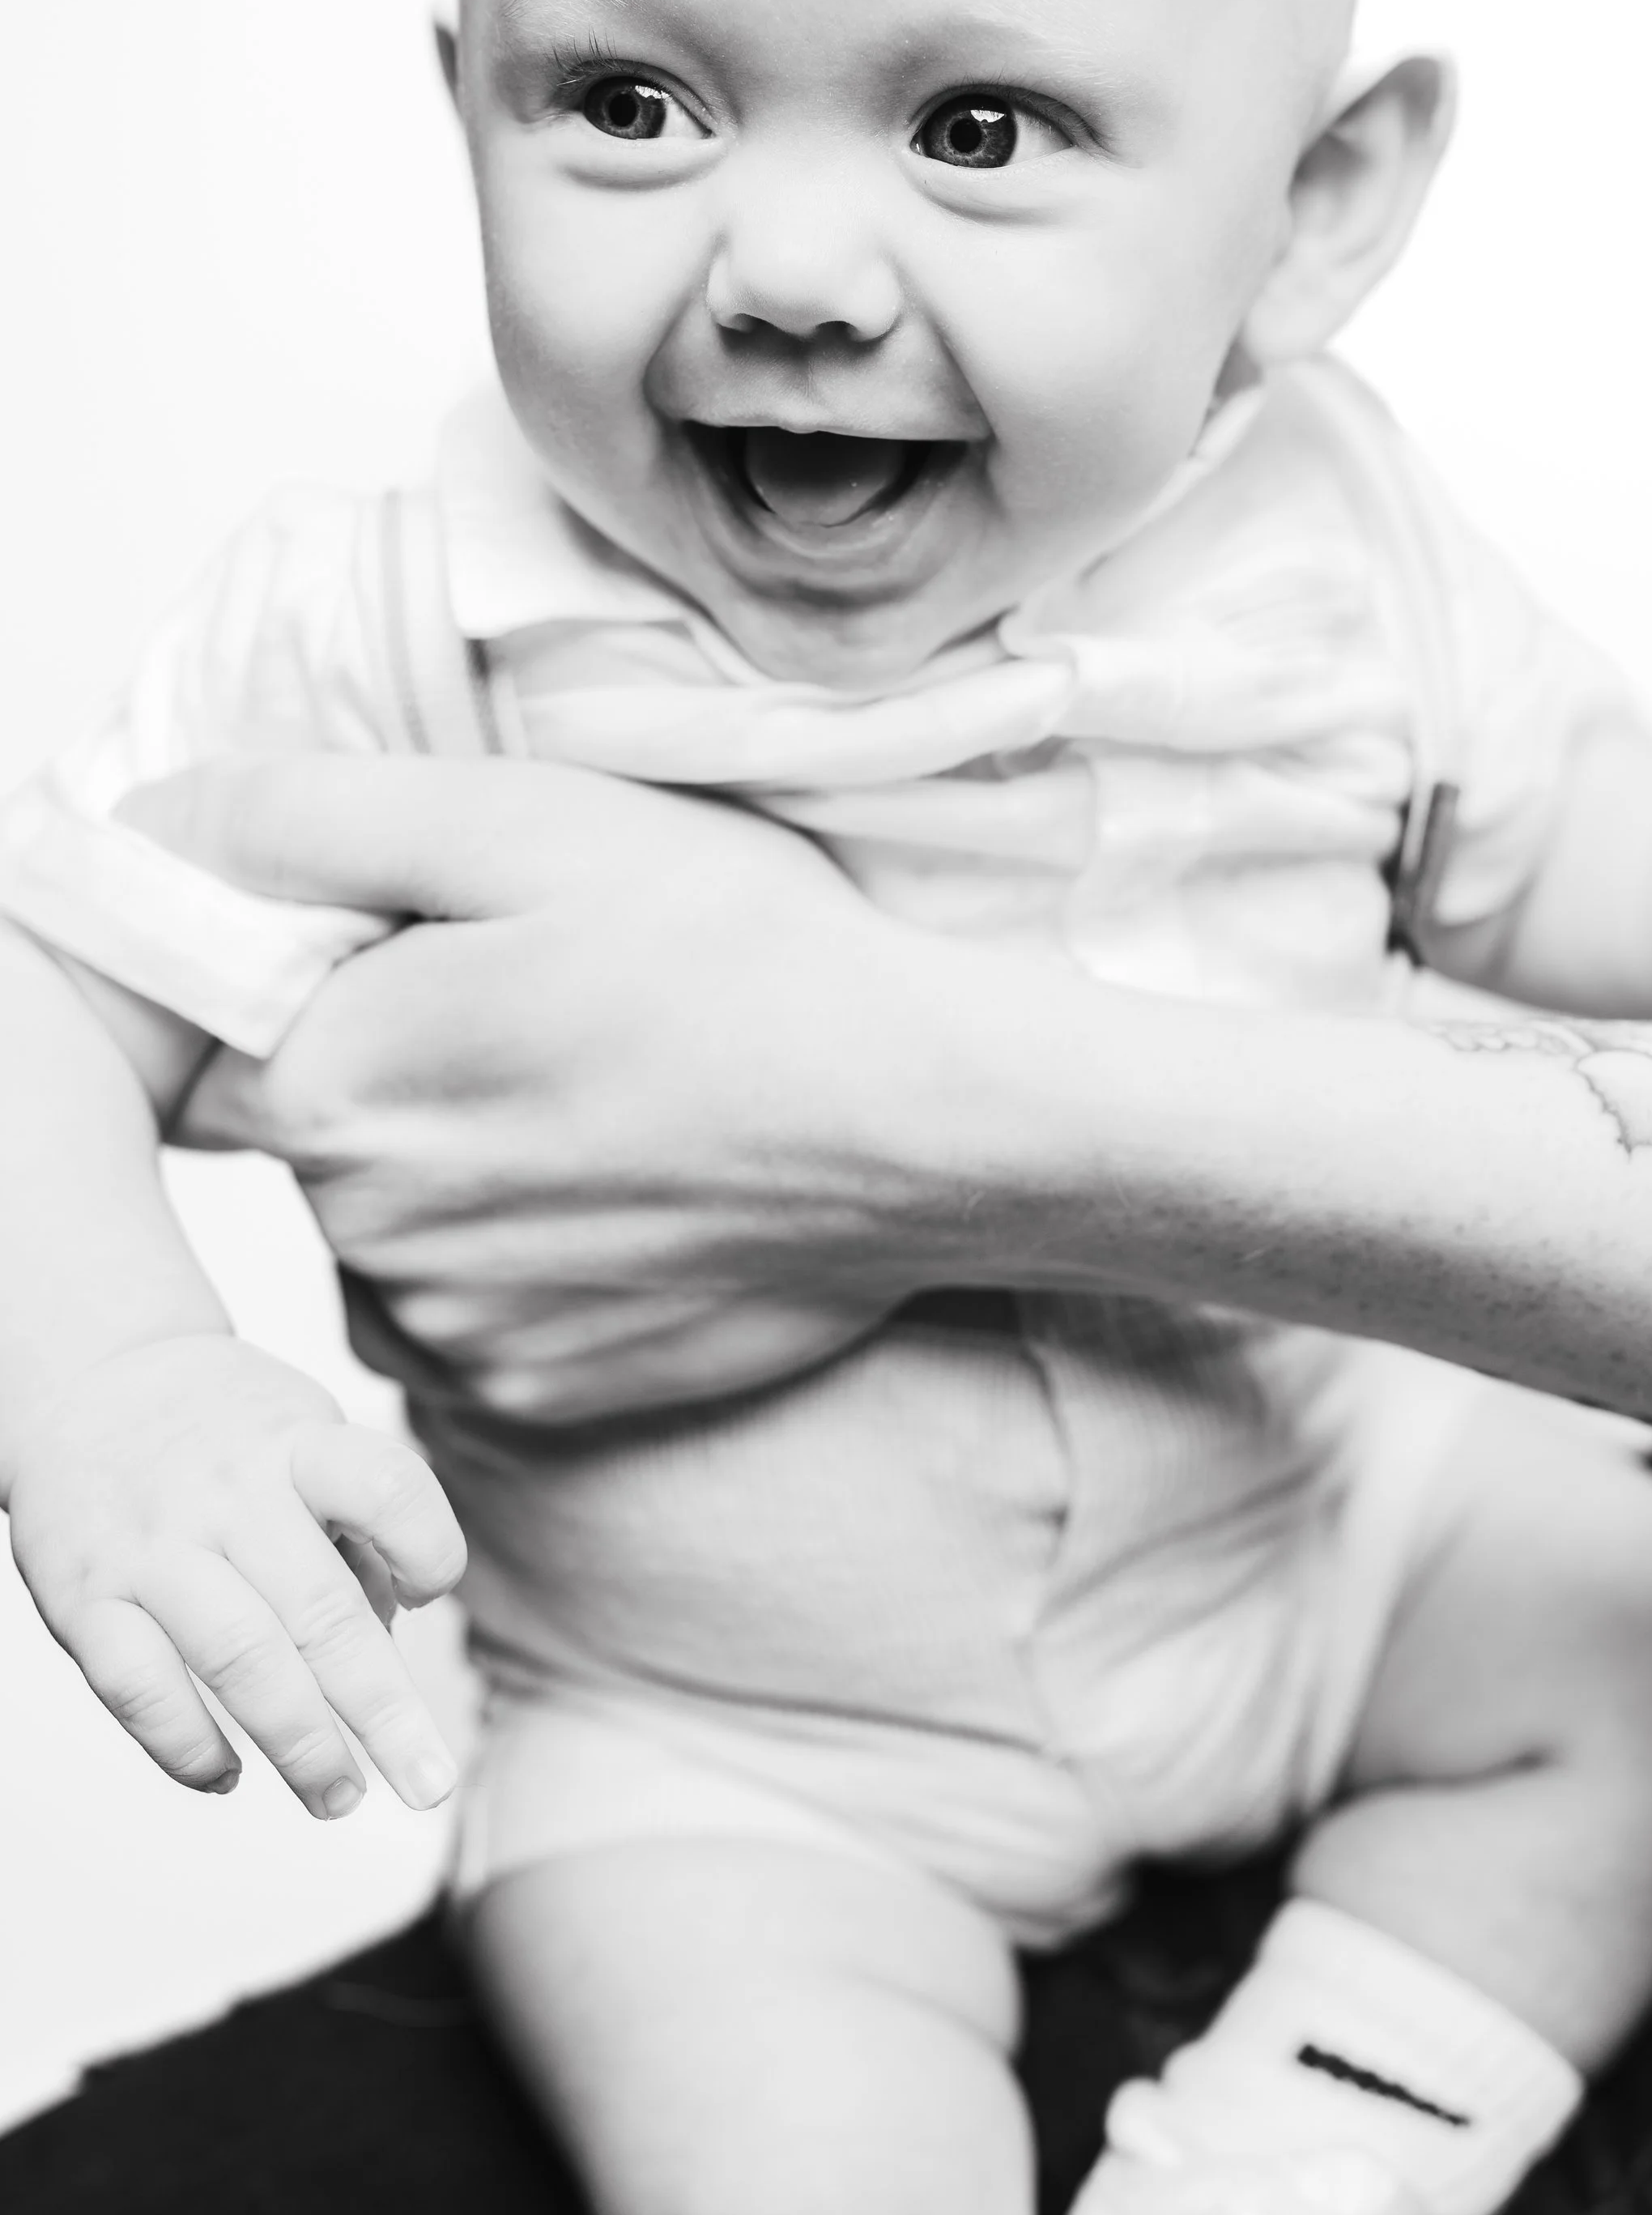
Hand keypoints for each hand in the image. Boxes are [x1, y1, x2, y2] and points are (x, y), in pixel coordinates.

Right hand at [6, 1332, 465, 1814]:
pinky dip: (187, 1746)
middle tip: (427, 1783)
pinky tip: (227, 1776)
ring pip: (238, 1660)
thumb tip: (385, 1645)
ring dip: (299, 1744)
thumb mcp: (306, 1439)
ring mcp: (153, 1550)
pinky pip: (140, 1690)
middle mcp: (228, 1494)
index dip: (426, 1547)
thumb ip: (352, 1534)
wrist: (86, 1381)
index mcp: (298, 1445)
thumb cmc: (226, 1431)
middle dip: (381, 1711)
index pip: (387, 1489)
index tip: (429, 1589)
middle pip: (320, 1611)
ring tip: (339, 1798)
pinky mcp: (85, 1600)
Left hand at [122, 759, 1026, 1416]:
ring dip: (461, 1162)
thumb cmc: (743, 960)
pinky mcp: (537, 1393)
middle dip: (390, 1060)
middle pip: (307, 1131)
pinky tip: (633, 1182)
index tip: (400, 942)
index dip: (283, 972)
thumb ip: (306, 821)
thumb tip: (158, 822)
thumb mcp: (525, 822)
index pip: (197, 1036)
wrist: (931, 1125)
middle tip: (542, 995)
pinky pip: (474, 1307)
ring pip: (393, 1225)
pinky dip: (530, 1248)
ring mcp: (453, 1333)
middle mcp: (365, 1239)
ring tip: (608, 1090)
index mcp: (332, 1091)